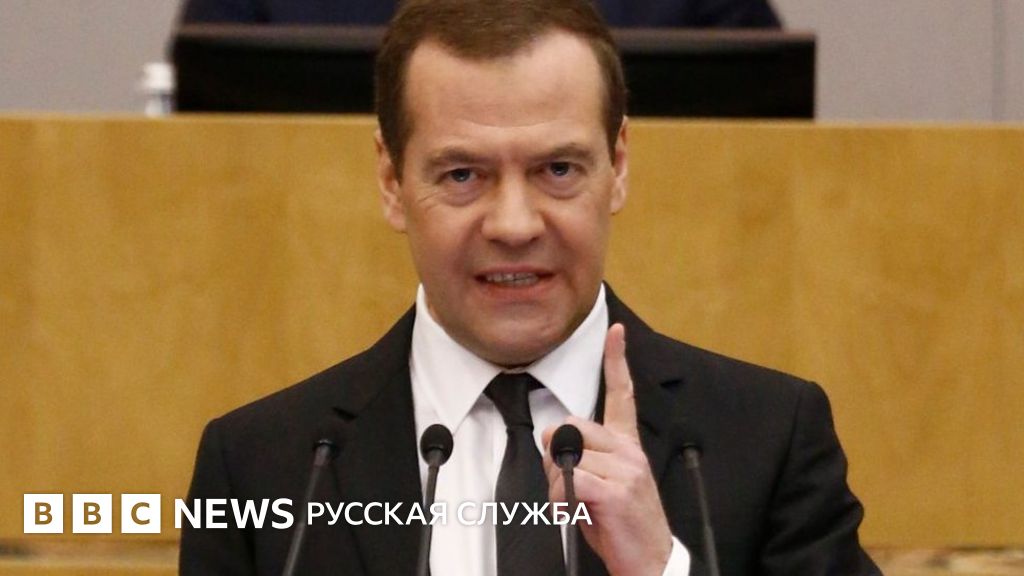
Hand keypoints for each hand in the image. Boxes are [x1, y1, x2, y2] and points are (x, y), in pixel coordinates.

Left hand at [542, 323, 672, 575]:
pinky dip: (563, 502)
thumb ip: (580, 459)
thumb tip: (552, 445)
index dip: (616, 361)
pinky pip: (569, 483)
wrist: (651, 562)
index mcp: (627, 445)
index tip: (615, 332)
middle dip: (556, 458)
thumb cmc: (621, 526)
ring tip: (582, 506)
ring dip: (559, 486)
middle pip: (567, 428)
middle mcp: (629, 450)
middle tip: (572, 488)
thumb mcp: (600, 486)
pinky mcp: (616, 490)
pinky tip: (582, 513)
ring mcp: (625, 469)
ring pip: (563, 458)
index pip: (621, 395)